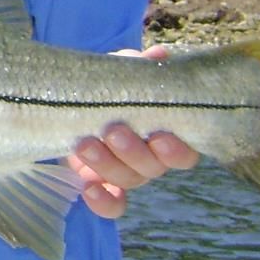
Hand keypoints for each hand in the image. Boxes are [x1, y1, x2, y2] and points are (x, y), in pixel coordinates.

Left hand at [67, 48, 199, 217]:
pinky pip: (111, 203)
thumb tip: (157, 56)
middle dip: (133, 152)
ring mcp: (127, 173)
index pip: (185, 154)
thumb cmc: (109, 87)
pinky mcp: (102, 183)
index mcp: (167, 135)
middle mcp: (152, 159)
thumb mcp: (121, 73)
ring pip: (128, 180)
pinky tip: (88, 189)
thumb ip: (137, 66)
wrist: (74, 101)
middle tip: (113, 130)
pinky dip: (102, 202)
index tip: (160, 135)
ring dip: (107, 164)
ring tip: (84, 143)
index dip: (176, 150)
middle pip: (152, 168)